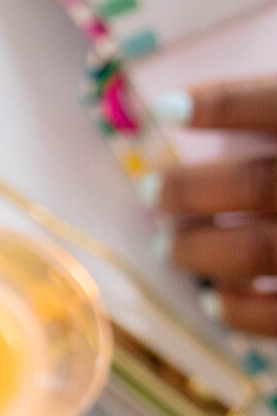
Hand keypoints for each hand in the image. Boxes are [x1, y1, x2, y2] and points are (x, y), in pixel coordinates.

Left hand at [151, 78, 276, 333]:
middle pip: (254, 184)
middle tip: (151, 196)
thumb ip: (272, 119)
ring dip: (200, 251)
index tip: (166, 109)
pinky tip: (215, 302)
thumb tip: (193, 112)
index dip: (223, 104)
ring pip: (258, 248)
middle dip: (189, 191)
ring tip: (169, 248)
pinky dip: (241, 311)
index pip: (275, 104)